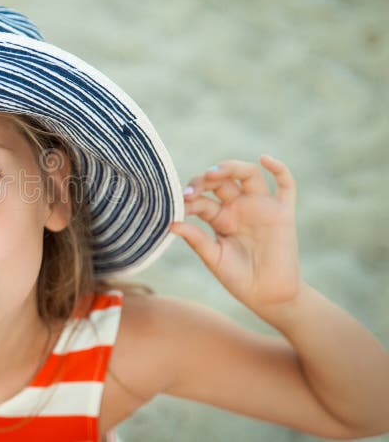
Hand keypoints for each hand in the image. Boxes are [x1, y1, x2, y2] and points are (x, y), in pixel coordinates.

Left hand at [169, 155, 300, 310]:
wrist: (268, 296)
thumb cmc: (238, 278)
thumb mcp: (214, 258)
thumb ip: (197, 239)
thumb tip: (171, 224)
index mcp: (220, 217)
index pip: (202, 199)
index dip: (190, 200)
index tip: (179, 205)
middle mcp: (239, 207)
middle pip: (222, 180)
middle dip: (205, 180)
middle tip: (193, 190)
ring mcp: (261, 207)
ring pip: (248, 174)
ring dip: (231, 168)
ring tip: (214, 173)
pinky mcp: (283, 213)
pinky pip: (286, 185)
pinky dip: (279, 168)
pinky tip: (265, 159)